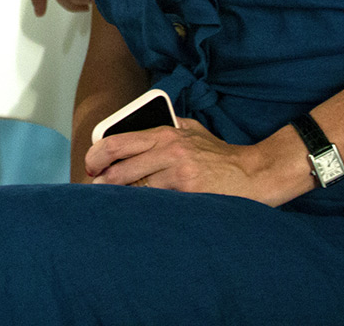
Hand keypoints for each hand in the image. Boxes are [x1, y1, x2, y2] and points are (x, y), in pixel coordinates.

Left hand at [84, 116, 295, 204]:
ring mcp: (179, 174)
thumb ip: (166, 128)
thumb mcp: (192, 130)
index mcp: (167, 134)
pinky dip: (143, 209)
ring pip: (135, 189)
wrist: (253, 173)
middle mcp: (169, 151)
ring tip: (109, 205)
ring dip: (119, 199)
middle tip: (93, 190)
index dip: (97, 156)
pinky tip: (136, 214)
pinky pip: (156, 204)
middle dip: (101, 182)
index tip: (90, 166)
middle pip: (120, 168)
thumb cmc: (220, 154)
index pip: (118, 142)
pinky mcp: (189, 194)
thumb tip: (134, 133)